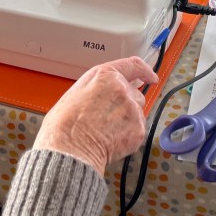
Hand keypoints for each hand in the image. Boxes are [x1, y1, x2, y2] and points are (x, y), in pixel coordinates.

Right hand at [33, 56, 157, 173]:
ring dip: (128, 121)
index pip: (133, 66)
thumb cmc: (65, 124)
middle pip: (136, 94)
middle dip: (127, 104)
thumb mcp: (78, 91)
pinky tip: (111, 141)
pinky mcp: (138, 129)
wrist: (69, 149)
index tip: (151, 77)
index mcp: (105, 75)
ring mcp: (132, 109)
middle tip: (109, 118)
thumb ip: (99, 87)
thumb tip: (108, 92)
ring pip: (137, 113)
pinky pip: (138, 131)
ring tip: (106, 131)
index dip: (145, 71)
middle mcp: (122, 88)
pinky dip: (128, 138)